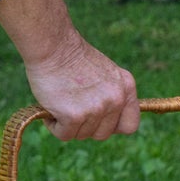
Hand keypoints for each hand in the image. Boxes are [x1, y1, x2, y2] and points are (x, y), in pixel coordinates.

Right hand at [24, 35, 140, 140]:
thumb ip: (111, 95)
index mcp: (127, 87)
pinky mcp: (74, 115)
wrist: (52, 46)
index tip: (97, 121)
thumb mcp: (105, 73)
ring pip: (82, 135)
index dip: (111, 127)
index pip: (129, 125)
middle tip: (70, 108)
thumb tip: (105, 120)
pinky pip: (64, 134)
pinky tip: (50, 108)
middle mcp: (116, 99)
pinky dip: (54, 125)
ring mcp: (97, 108)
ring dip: (68, 124)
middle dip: (85, 126)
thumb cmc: (71, 58)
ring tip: (59, 102)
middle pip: (103, 134)